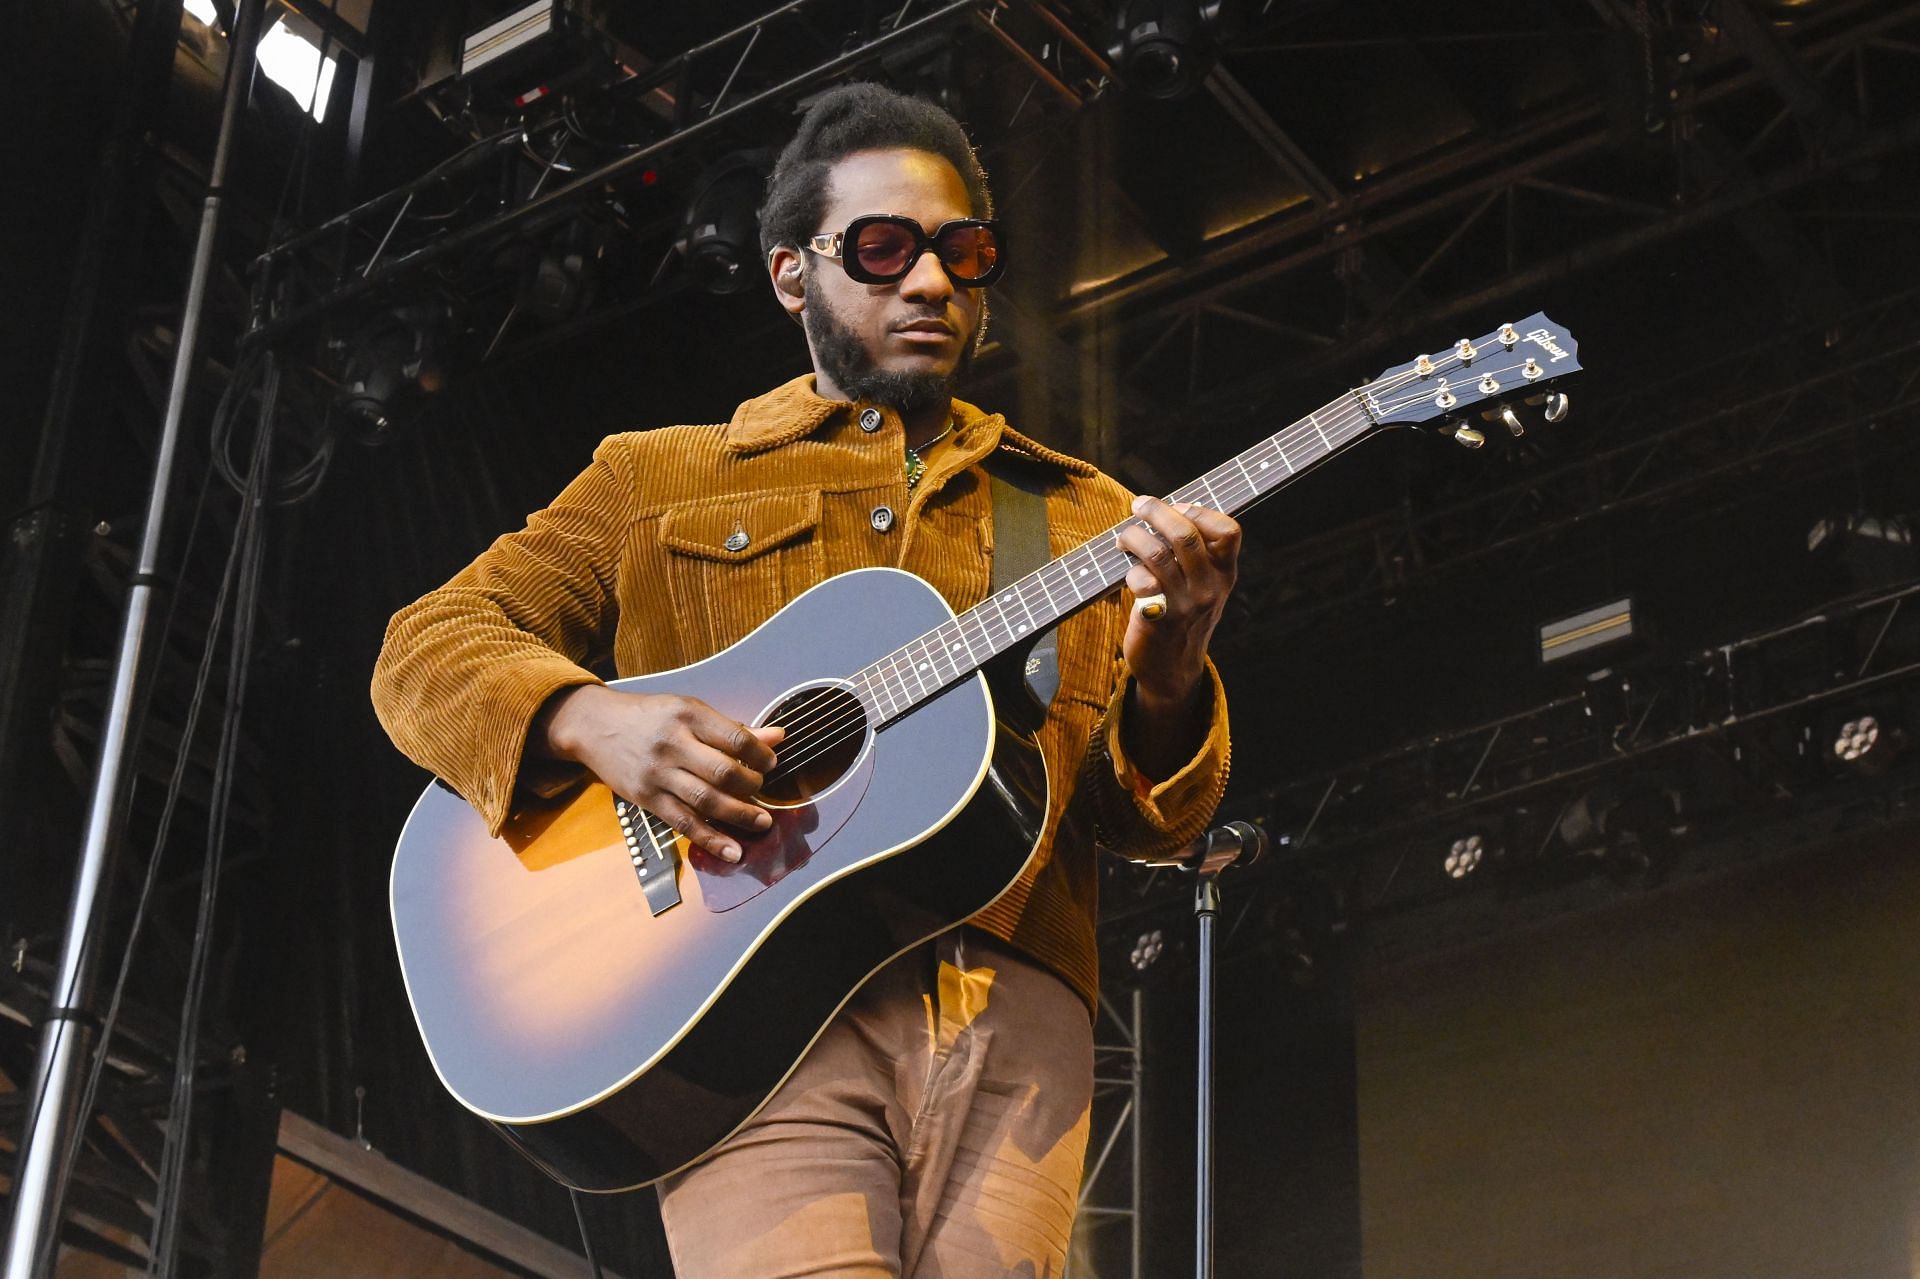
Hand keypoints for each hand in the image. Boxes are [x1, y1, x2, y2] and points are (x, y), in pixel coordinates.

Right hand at [535, 685, 783, 862]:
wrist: (594, 725)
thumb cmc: (649, 716)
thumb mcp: (689, 710)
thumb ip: (733, 728)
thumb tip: (778, 737)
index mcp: (688, 715)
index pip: (736, 738)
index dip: (761, 755)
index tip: (771, 763)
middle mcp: (673, 744)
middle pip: (723, 773)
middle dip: (752, 787)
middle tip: (763, 791)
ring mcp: (658, 774)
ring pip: (706, 801)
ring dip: (740, 816)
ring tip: (762, 823)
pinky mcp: (647, 799)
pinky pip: (684, 823)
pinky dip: (711, 840)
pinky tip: (733, 851)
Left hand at [1114, 495, 1240, 712]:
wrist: (1173, 669)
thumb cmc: (1183, 617)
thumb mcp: (1204, 587)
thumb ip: (1197, 555)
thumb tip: (1170, 510)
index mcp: (1224, 575)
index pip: (1228, 531)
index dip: (1200, 510)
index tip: (1178, 506)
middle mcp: (1209, 588)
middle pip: (1186, 534)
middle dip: (1157, 511)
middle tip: (1139, 505)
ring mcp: (1185, 604)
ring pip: (1157, 553)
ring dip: (1134, 536)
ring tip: (1124, 537)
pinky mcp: (1158, 618)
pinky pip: (1140, 581)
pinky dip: (1129, 571)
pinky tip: (1127, 573)